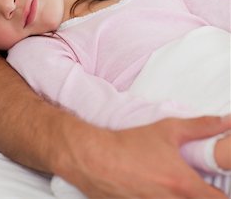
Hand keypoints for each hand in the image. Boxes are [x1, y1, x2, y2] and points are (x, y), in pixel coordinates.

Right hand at [60, 116, 230, 198]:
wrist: (95, 158)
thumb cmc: (131, 144)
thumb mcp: (168, 129)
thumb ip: (202, 126)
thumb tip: (227, 122)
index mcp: (183, 185)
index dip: (222, 193)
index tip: (217, 186)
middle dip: (201, 196)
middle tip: (195, 185)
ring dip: (180, 198)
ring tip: (171, 186)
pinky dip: (161, 198)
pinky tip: (154, 189)